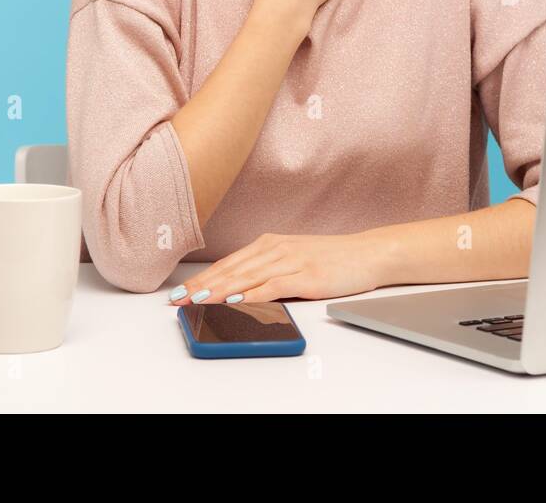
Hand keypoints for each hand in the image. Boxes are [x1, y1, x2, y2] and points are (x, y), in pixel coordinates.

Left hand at [168, 231, 390, 303]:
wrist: (368, 253)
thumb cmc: (333, 258)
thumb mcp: (295, 258)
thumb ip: (268, 270)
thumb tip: (238, 290)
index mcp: (271, 243)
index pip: (228, 263)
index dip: (201, 278)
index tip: (179, 291)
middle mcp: (277, 249)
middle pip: (231, 270)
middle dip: (201, 286)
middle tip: (177, 299)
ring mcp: (291, 261)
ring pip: (246, 277)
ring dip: (218, 290)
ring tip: (196, 301)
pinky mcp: (306, 276)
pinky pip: (273, 286)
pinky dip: (252, 294)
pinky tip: (236, 301)